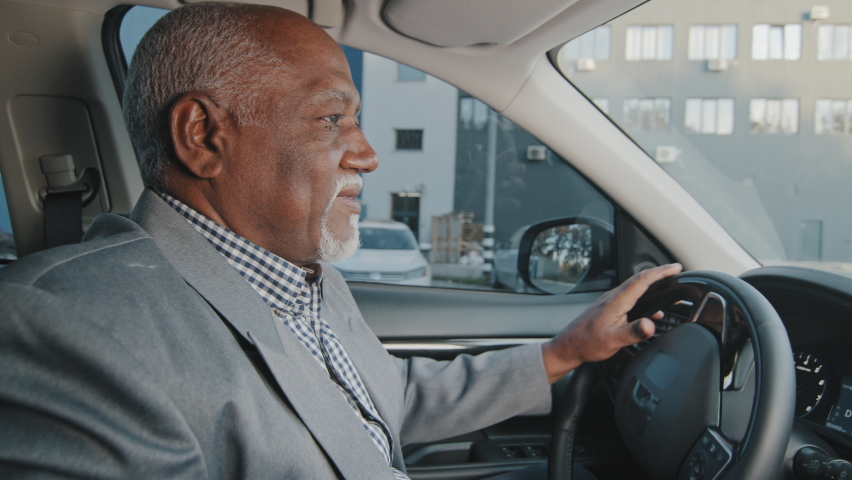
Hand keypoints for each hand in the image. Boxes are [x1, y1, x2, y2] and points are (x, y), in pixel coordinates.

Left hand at [541, 263, 682, 382]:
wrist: (568, 346)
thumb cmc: (587, 343)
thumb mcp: (613, 340)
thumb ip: (632, 332)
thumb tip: (649, 325)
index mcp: (616, 302)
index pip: (642, 281)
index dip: (661, 272)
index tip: (675, 268)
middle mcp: (613, 298)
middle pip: (640, 280)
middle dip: (659, 274)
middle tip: (675, 272)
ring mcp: (610, 301)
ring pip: (635, 287)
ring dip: (652, 284)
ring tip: (667, 287)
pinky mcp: (608, 307)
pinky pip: (630, 296)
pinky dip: (644, 295)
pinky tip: (651, 308)